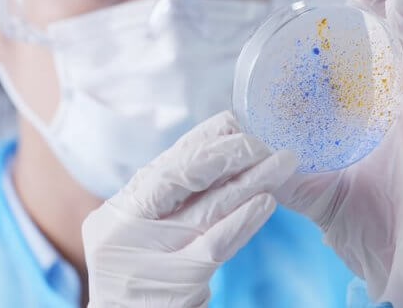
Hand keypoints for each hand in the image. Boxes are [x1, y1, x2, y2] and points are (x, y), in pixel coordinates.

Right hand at [82, 111, 297, 306]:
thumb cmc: (140, 282)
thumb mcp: (142, 235)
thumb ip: (168, 201)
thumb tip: (216, 151)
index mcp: (119, 210)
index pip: (167, 163)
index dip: (203, 139)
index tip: (235, 120)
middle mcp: (126, 228)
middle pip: (184, 177)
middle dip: (229, 153)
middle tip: (265, 140)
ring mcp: (150, 256)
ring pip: (209, 206)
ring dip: (251, 181)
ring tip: (282, 162)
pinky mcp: (178, 282)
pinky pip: (218, 243)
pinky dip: (244, 220)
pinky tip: (267, 202)